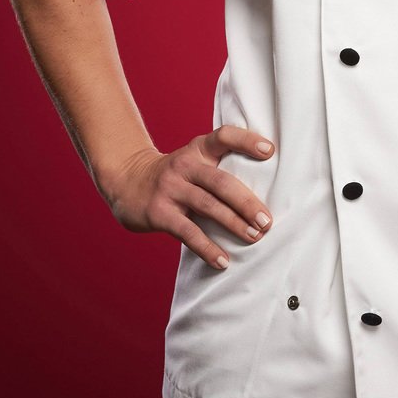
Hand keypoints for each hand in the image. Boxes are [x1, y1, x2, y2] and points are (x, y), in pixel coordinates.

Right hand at [101, 125, 276, 270]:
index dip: (247, 141)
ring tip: (254, 237)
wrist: (127, 182)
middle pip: (221, 181)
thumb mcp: (193, 160)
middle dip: (247, 202)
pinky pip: (188, 232)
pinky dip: (207, 248)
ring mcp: (170, 188)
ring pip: (208, 206)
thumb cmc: (176, 176)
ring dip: (234, 224)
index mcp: (198, 149)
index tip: (270, 151)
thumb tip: (262, 198)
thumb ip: (219, 169)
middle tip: (267, 220)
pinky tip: (223, 261)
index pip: (224, 136)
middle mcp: (185, 165)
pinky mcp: (160, 213)